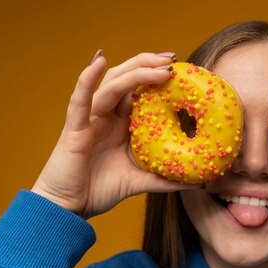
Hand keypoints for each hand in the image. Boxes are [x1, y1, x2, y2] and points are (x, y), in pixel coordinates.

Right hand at [32, 51, 197, 218]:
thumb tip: (197, 182)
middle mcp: (106, 116)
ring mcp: (90, 119)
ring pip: (111, 84)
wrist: (69, 208)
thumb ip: (165, 179)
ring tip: (159, 64)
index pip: (139, 91)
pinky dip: (87, 79)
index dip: (156, 77)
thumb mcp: (138, 181)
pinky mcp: (75, 127)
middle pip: (126, 79)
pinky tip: (99, 61)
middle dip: (149, 64)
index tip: (180, 69)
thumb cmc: (98, 191)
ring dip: (135, 71)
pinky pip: (80, 99)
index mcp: (120, 124)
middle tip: (172, 59)